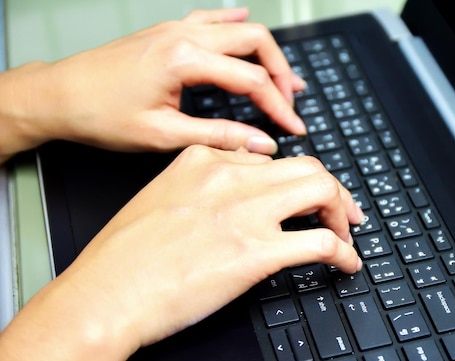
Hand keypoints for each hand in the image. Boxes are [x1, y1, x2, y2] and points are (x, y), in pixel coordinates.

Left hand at [0, 8, 305, 161]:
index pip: (253, 80)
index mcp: (185, 59)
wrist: (58, 96)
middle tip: (290, 103)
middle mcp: (184, 35)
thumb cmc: (100, 114)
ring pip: (238, 29)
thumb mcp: (164, 135)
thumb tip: (259, 144)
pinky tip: (245, 25)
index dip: (279, 106)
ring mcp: (175, 29)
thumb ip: (220, 137)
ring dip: (265, 52)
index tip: (293, 126)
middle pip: (256, 42)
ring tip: (284, 77)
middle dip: (281, 73)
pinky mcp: (167, 32)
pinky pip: (212, 19)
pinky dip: (235, 26)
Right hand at [61, 145, 362, 345]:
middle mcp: (229, 179)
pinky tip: (346, 264)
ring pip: (322, 191)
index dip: (294, 178)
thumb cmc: (121, 259)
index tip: (303, 195)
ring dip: (342, 213)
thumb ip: (198, 188)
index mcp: (203, 162)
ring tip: (346, 234)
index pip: (269, 158)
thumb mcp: (158, 199)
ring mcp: (246, 213)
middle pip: (306, 167)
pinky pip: (321, 242)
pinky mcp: (257, 252)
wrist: (105, 294)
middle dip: (332, 190)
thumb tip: (234, 201)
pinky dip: (344, 252)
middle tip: (341, 212)